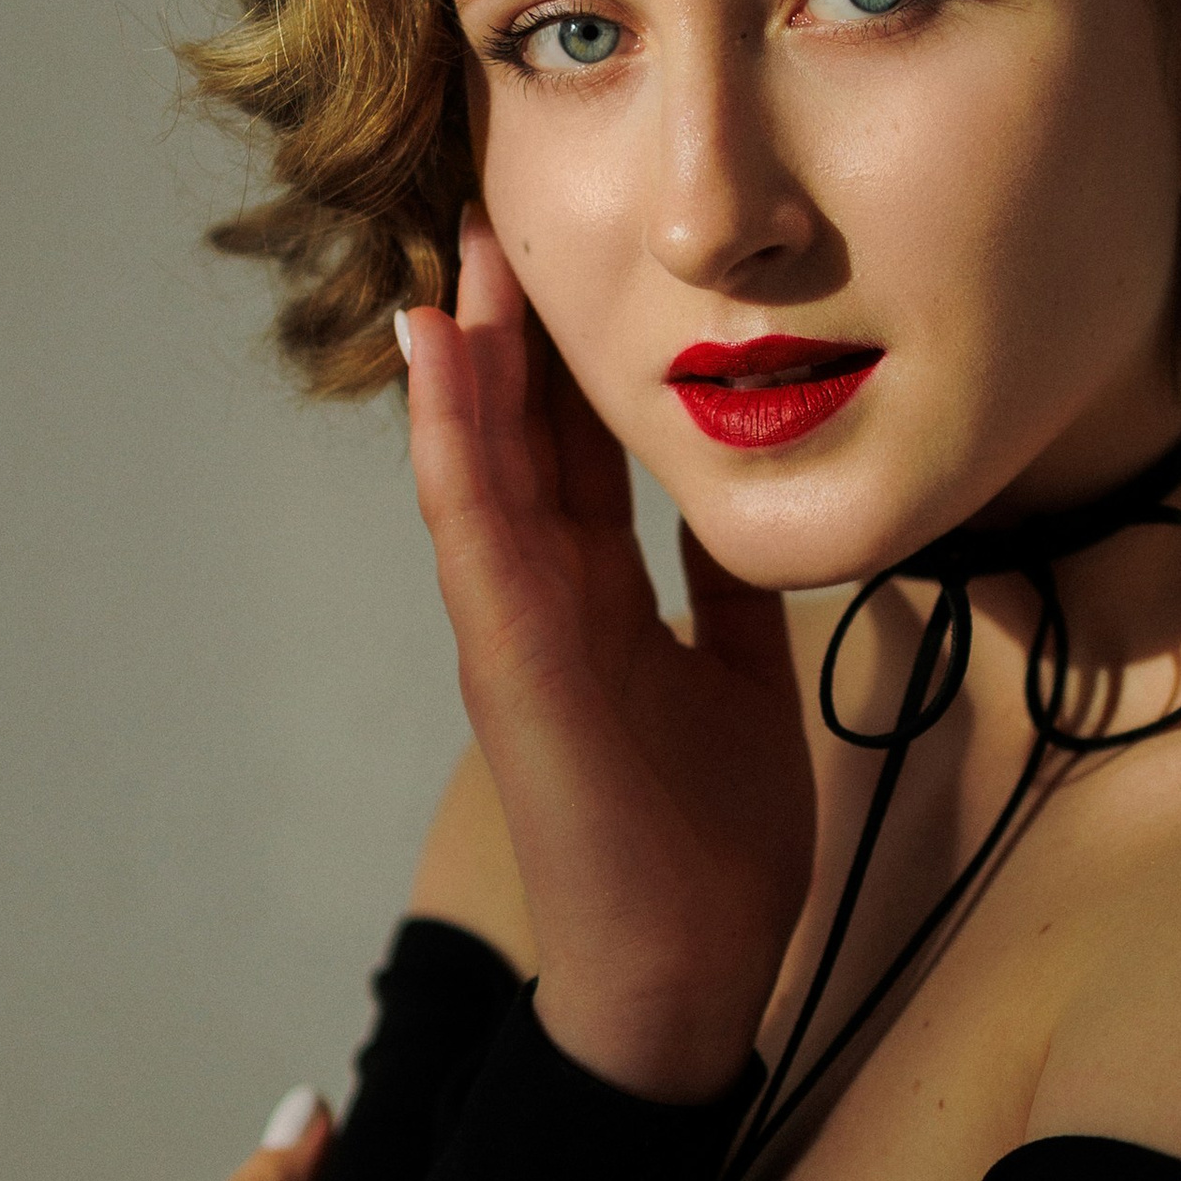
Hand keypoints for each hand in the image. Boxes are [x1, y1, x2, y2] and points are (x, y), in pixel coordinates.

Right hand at [398, 214, 814, 1100]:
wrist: (686, 973)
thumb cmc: (705, 839)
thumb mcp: (736, 672)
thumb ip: (722, 586)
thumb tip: (740, 499)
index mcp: (593, 600)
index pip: (568, 450)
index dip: (562, 352)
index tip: (565, 253)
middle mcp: (540, 601)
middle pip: (515, 436)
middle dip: (505, 325)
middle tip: (495, 207)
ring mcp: (515, 631)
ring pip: (477, 465)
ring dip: (463, 358)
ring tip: (457, 249)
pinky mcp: (512, 666)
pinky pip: (475, 533)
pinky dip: (452, 443)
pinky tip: (440, 361)